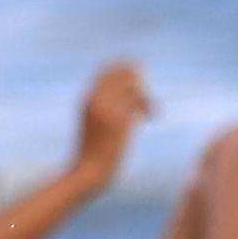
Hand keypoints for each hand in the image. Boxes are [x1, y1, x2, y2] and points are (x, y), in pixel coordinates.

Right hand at [72, 60, 152, 180]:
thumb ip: (104, 106)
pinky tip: (150, 118)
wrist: (89, 169)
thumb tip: (127, 96)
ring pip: (134, 86)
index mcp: (88, 97)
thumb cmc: (93, 149)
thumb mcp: (94, 123)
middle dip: (138, 79)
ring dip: (146, 95)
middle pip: (123, 71)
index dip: (125, 70)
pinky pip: (139, 102)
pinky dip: (149, 106)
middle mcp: (96, 98)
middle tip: (144, 96)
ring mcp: (108, 109)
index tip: (136, 81)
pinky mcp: (120, 122)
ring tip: (148, 111)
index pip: (107, 68)